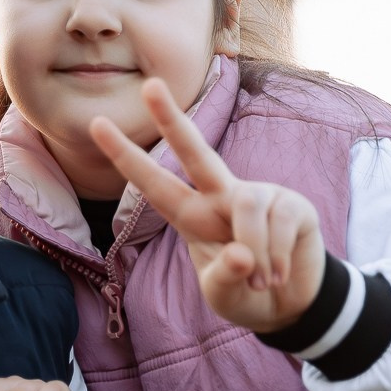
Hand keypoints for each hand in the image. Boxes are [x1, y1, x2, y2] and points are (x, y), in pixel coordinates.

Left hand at [89, 77, 324, 332]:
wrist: (291, 305)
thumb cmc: (245, 294)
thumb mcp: (223, 296)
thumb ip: (224, 278)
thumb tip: (241, 254)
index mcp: (193, 216)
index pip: (155, 184)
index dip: (126, 157)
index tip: (96, 124)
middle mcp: (222, 196)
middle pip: (195, 152)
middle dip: (171, 119)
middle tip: (148, 85)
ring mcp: (260, 195)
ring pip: (247, 204)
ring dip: (254, 252)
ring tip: (262, 281)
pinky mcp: (293, 205)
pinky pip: (279, 223)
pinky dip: (276, 259)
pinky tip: (278, 275)